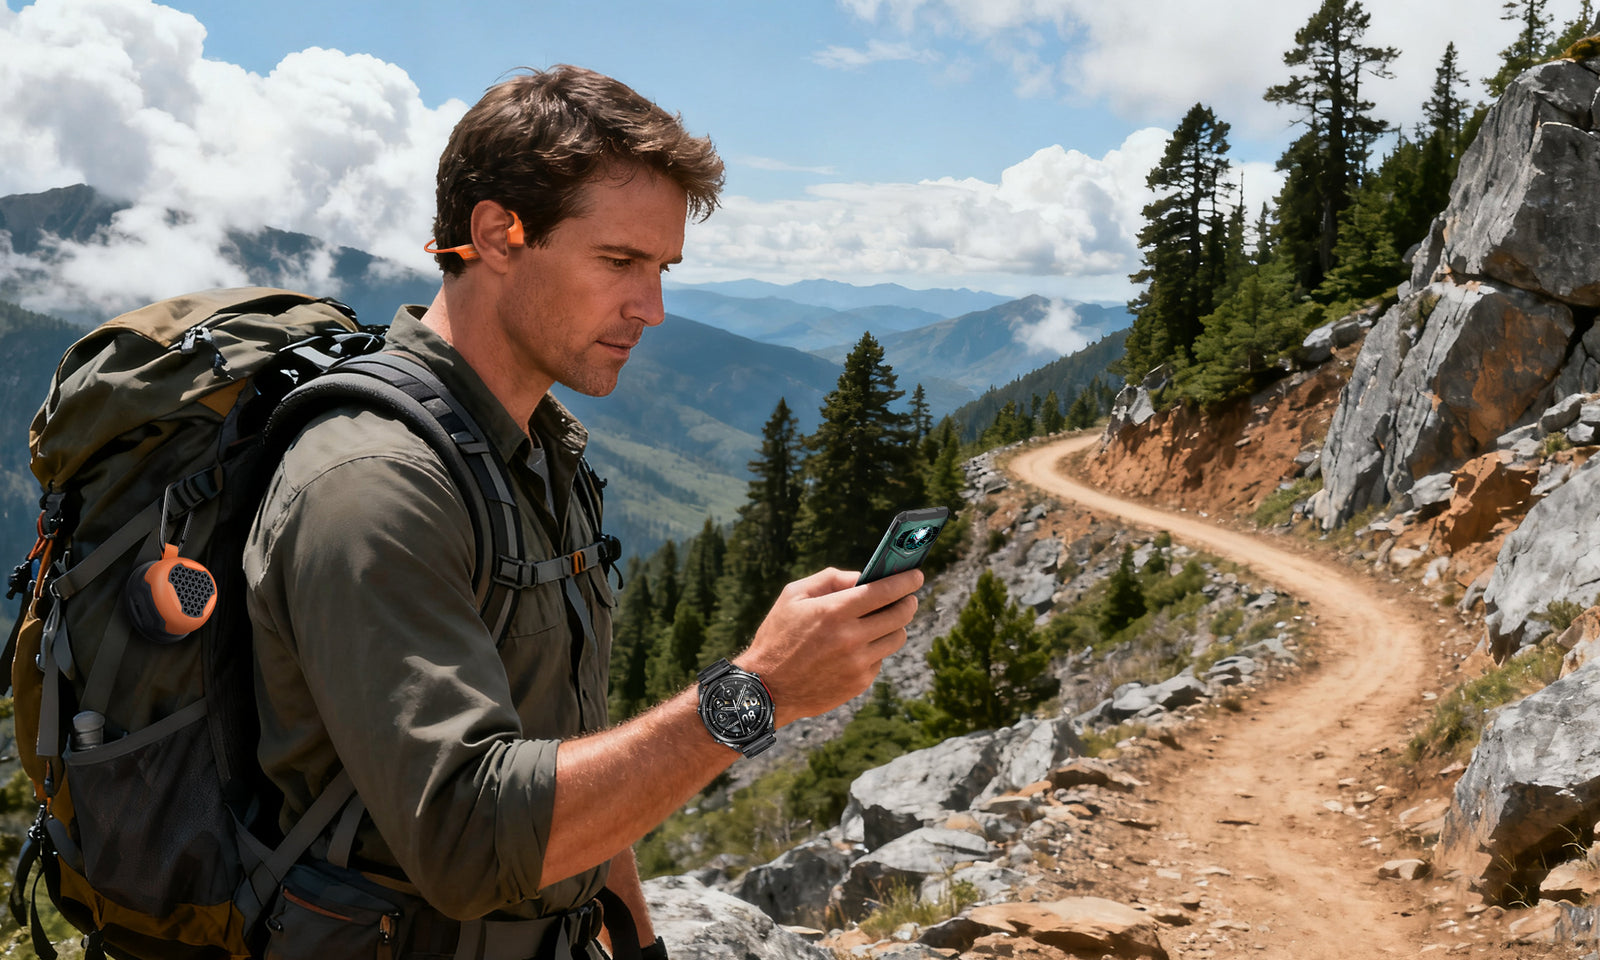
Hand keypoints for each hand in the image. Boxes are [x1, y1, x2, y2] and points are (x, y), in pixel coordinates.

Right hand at [735, 567, 921, 726]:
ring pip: (897, 638)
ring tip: (884, 620)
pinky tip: (859, 647)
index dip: (906, 581)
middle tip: (907, 597)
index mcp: (833, 611)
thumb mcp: (793, 596)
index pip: (884, 591)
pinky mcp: (859, 683)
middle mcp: (850, 638)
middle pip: (900, 615)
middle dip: (908, 602)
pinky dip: (876, 649)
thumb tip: (863, 577)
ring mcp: (857, 663)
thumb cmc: (778, 636)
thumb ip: (830, 579)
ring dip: (896, 626)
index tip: (916, 575)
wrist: (766, 689)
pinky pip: (880, 659)